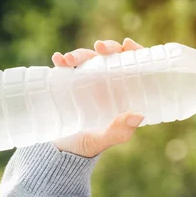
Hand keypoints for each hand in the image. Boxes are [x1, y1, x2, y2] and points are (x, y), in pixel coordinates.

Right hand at [51, 38, 145, 157]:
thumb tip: (138, 115)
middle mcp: (107, 83)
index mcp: (122, 93)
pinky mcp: (68, 82)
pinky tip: (57, 59)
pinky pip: (65, 67)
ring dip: (80, 54)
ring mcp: (86, 81)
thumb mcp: (105, 140)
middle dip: (107, 47)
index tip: (128, 44)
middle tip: (100, 48)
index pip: (133, 66)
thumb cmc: (88, 145)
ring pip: (88, 58)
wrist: (59, 152)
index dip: (134, 52)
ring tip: (69, 60)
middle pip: (111, 56)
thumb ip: (120, 131)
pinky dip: (61, 60)